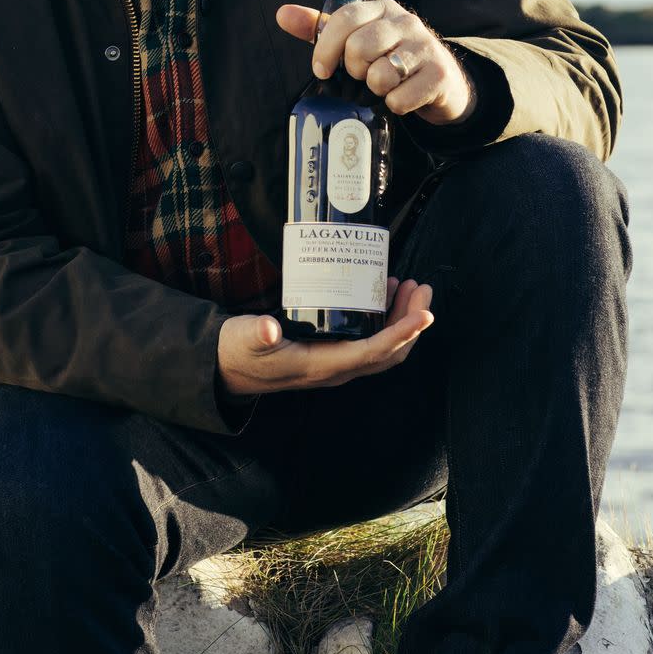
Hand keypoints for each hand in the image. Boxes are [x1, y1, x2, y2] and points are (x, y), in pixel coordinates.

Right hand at [217, 278, 433, 396]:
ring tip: (409, 285)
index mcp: (321, 365)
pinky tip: (382, 292)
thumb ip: (257, 334)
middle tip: (421, 288)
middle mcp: (336, 367)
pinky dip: (385, 318)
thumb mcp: (244, 339)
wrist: (229, 368)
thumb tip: (269, 330)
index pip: (373, 353)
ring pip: (383, 345)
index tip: (423, 314)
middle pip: (389, 351)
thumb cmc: (240, 351)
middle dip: (411, 322)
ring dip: (402, 318)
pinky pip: (370, 338)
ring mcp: (337, 360)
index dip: (402, 334)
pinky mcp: (332, 349)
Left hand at [276, 0, 476, 126]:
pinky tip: (401, 98)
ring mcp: (425, 47)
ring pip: (379, 74)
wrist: (443, 82)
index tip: (321, 70)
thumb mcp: (357, 39)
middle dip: (353, 71)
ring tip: (384, 86)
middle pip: (359, 47)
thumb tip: (282, 14)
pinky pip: (399, 98)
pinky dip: (394, 105)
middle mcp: (406, 22)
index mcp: (382, 9)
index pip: (345, 18)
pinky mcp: (439, 75)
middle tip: (363, 76)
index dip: (326, 47)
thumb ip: (321, 28)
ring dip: (375, 90)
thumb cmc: (391, 58)